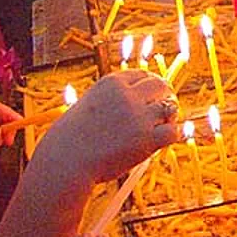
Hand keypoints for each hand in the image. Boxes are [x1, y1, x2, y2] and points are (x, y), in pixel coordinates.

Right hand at [34, 70, 178, 185]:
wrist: (65, 161)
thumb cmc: (71, 138)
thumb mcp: (89, 105)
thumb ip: (112, 101)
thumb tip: (133, 104)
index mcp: (112, 82)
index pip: (143, 75)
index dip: (151, 86)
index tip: (153, 96)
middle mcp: (128, 95)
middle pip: (160, 86)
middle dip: (165, 96)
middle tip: (164, 111)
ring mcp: (138, 116)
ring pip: (169, 107)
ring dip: (168, 117)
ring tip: (160, 128)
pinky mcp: (146, 139)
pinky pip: (171, 131)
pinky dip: (170, 135)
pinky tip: (160, 142)